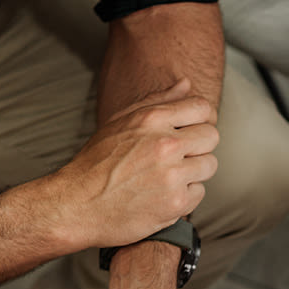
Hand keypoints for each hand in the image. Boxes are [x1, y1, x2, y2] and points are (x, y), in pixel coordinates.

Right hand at [46, 78, 218, 249]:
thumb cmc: (96, 163)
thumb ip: (157, 101)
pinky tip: (162, 194)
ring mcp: (172, 175)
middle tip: (177, 157)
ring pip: (209, 165)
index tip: (190, 131)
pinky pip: (199, 193)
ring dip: (193, 171)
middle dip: (198, 146)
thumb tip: (186, 84)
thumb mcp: (122, 122)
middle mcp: (165, 144)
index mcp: (152, 119)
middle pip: (211, 136)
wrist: (77, 205)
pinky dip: (185, 196)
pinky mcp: (176, 203)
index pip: (202, 108)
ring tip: (167, 176)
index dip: (199, 120)